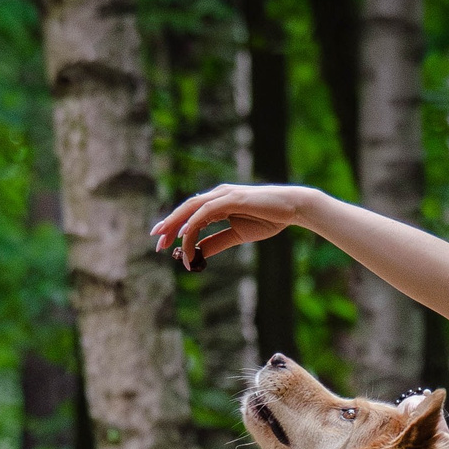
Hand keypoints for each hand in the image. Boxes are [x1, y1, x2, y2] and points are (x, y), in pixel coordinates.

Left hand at [150, 184, 312, 268]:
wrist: (291, 208)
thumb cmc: (269, 219)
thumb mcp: (238, 235)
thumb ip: (217, 242)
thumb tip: (199, 253)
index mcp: (218, 203)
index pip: (190, 215)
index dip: (174, 229)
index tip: (164, 245)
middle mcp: (217, 195)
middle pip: (185, 210)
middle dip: (168, 226)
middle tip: (156, 244)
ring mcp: (224, 195)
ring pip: (192, 208)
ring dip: (176, 224)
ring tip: (164, 240)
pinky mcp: (232, 198)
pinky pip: (206, 210)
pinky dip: (193, 222)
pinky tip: (183, 234)